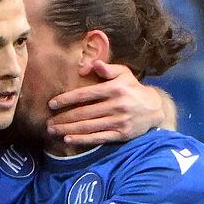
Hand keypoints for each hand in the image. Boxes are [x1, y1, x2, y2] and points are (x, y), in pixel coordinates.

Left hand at [46, 60, 164, 145]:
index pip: (85, 94)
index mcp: (114, 89)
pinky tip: (68, 139)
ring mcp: (119, 121)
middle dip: (63, 118)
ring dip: (68, 129)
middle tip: (48, 122)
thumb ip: (107, 68)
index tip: (51, 104)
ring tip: (53, 131)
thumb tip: (93, 64)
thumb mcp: (124, 73)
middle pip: (84, 113)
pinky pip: (98, 137)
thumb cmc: (133, 88)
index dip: (66, 99)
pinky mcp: (122, 134)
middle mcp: (116, 105)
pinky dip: (82, 139)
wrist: (155, 108)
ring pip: (88, 126)